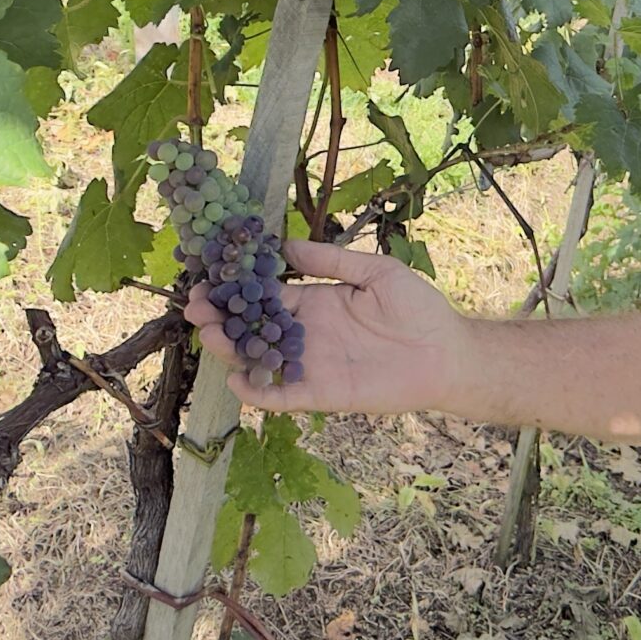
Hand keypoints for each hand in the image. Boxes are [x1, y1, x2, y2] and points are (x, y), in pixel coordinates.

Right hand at [184, 238, 466, 415]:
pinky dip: (257, 392)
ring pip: (258, 360)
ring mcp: (311, 364)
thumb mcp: (375, 271)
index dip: (236, 287)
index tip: (207, 277)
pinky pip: (281, 395)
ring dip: (230, 349)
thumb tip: (285, 243)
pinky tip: (236, 379)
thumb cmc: (419, 309)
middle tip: (193, 307)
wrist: (447, 353)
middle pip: (252, 328)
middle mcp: (306, 334)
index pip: (266, 294)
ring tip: (207, 333)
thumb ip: (330, 262)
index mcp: (315, 302)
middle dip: (221, 318)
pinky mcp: (321, 393)